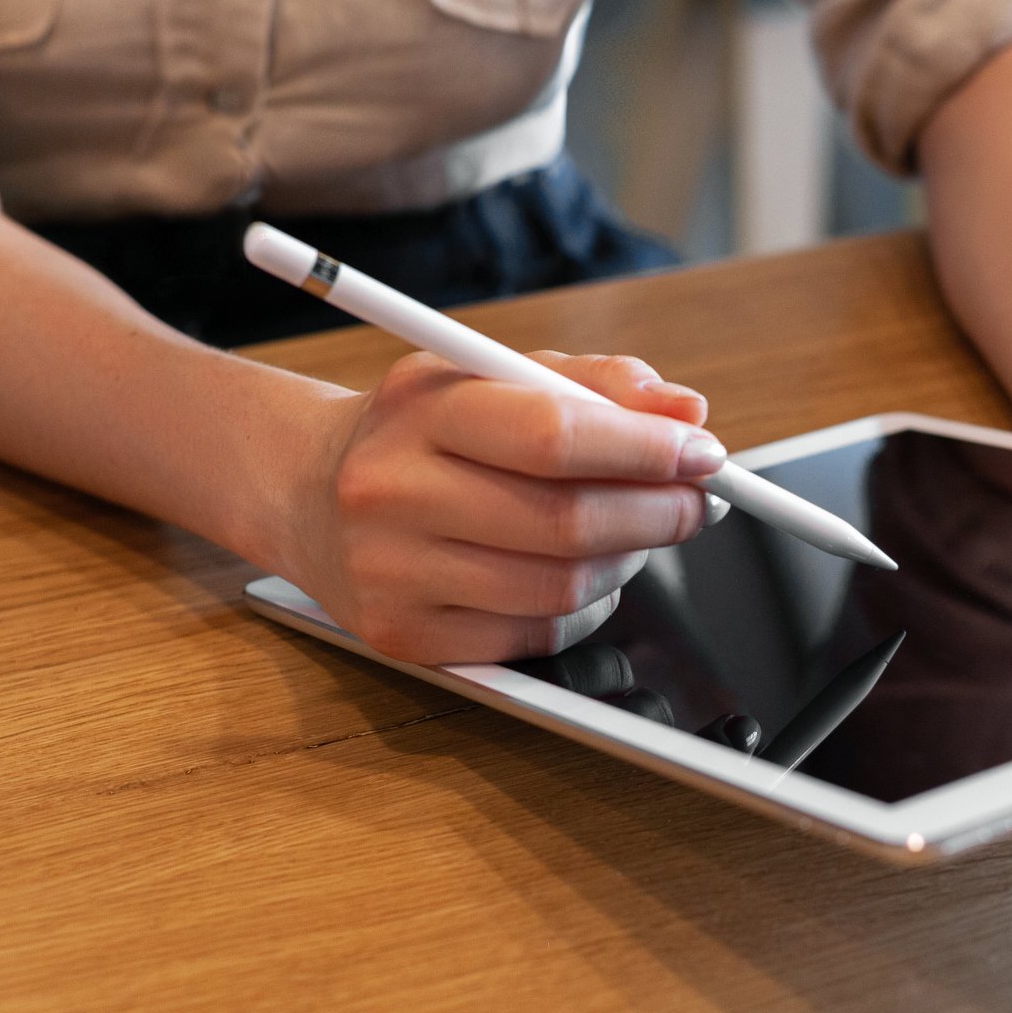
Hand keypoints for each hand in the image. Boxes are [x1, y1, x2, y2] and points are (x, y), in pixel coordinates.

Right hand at [282, 351, 724, 663]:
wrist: (307, 491)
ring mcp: (393, 575)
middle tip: (695, 502)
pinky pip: (534, 637)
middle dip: (657, 514)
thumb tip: (687, 411)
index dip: (646, 451)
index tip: (704, 454)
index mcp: (422, 412)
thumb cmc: (424, 429)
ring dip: (627, 563)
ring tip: (636, 533)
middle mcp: (394, 494)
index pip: (554, 436)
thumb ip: (597, 384)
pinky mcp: (403, 637)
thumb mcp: (495, 374)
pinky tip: (583, 574)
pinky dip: (583, 608)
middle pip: (565, 524)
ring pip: (559, 589)